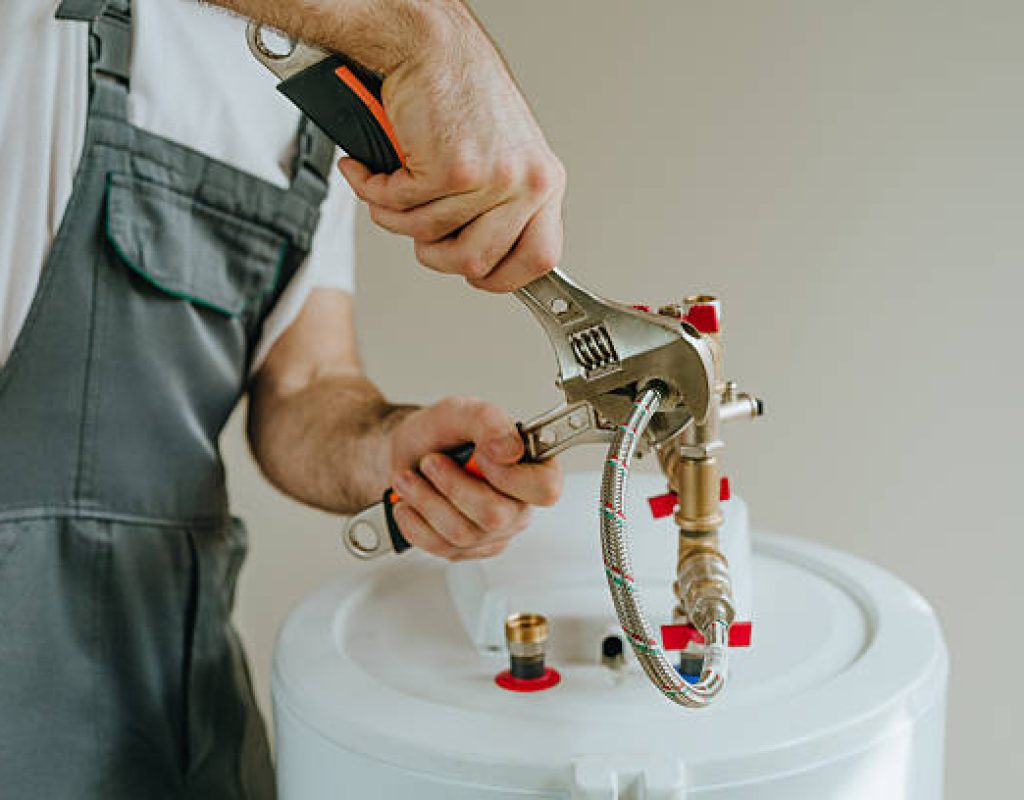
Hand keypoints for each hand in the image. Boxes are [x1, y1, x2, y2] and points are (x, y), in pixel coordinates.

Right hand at [338, 9, 564, 292]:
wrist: (431, 47)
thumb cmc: (460, 97)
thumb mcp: (502, 159)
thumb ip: (501, 210)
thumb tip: (483, 261)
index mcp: (544, 183)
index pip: (539, 260)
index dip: (501, 277)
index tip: (475, 274)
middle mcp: (526, 182)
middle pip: (475, 263)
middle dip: (433, 253)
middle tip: (417, 224)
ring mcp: (490, 178)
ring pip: (429, 237)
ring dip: (396, 216)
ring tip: (392, 184)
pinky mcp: (450, 168)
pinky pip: (400, 209)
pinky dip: (374, 191)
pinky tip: (375, 168)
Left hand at [388, 397, 562, 560]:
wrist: (408, 453)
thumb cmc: (439, 433)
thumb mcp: (459, 412)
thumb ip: (488, 420)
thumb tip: (511, 449)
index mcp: (532, 468)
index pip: (544, 489)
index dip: (509, 476)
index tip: (479, 454)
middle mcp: (519, 504)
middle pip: (495, 517)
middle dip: (452, 486)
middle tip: (430, 462)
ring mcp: (495, 532)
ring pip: (463, 534)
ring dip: (425, 501)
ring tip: (409, 478)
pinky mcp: (468, 549)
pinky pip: (442, 547)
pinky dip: (415, 522)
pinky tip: (408, 503)